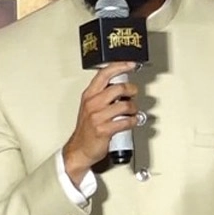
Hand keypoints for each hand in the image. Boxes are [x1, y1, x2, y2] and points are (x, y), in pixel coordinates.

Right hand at [61, 62, 139, 181]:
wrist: (79, 149)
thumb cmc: (87, 129)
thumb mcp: (90, 107)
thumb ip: (103, 95)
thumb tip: (122, 85)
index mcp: (89, 95)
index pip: (104, 74)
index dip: (119, 66)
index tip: (131, 64)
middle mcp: (92, 103)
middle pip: (118, 88)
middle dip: (131, 90)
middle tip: (134, 93)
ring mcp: (97, 116)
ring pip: (125, 105)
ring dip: (133, 108)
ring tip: (133, 111)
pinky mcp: (104, 129)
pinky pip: (126, 122)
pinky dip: (133, 121)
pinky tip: (132, 121)